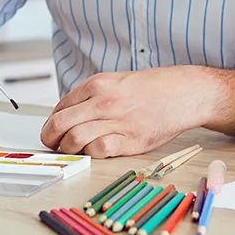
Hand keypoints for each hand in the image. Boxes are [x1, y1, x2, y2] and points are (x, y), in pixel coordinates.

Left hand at [40, 66, 216, 157]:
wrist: (183, 93)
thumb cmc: (151, 88)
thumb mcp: (115, 81)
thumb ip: (91, 96)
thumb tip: (67, 115)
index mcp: (97, 85)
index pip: (59, 108)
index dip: (51, 124)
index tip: (53, 131)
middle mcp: (103, 102)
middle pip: (60, 125)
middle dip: (51, 139)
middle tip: (54, 145)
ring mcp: (116, 122)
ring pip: (74, 140)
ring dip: (69, 149)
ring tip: (75, 149)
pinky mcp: (130, 140)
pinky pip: (98, 151)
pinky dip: (91, 153)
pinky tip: (96, 151)